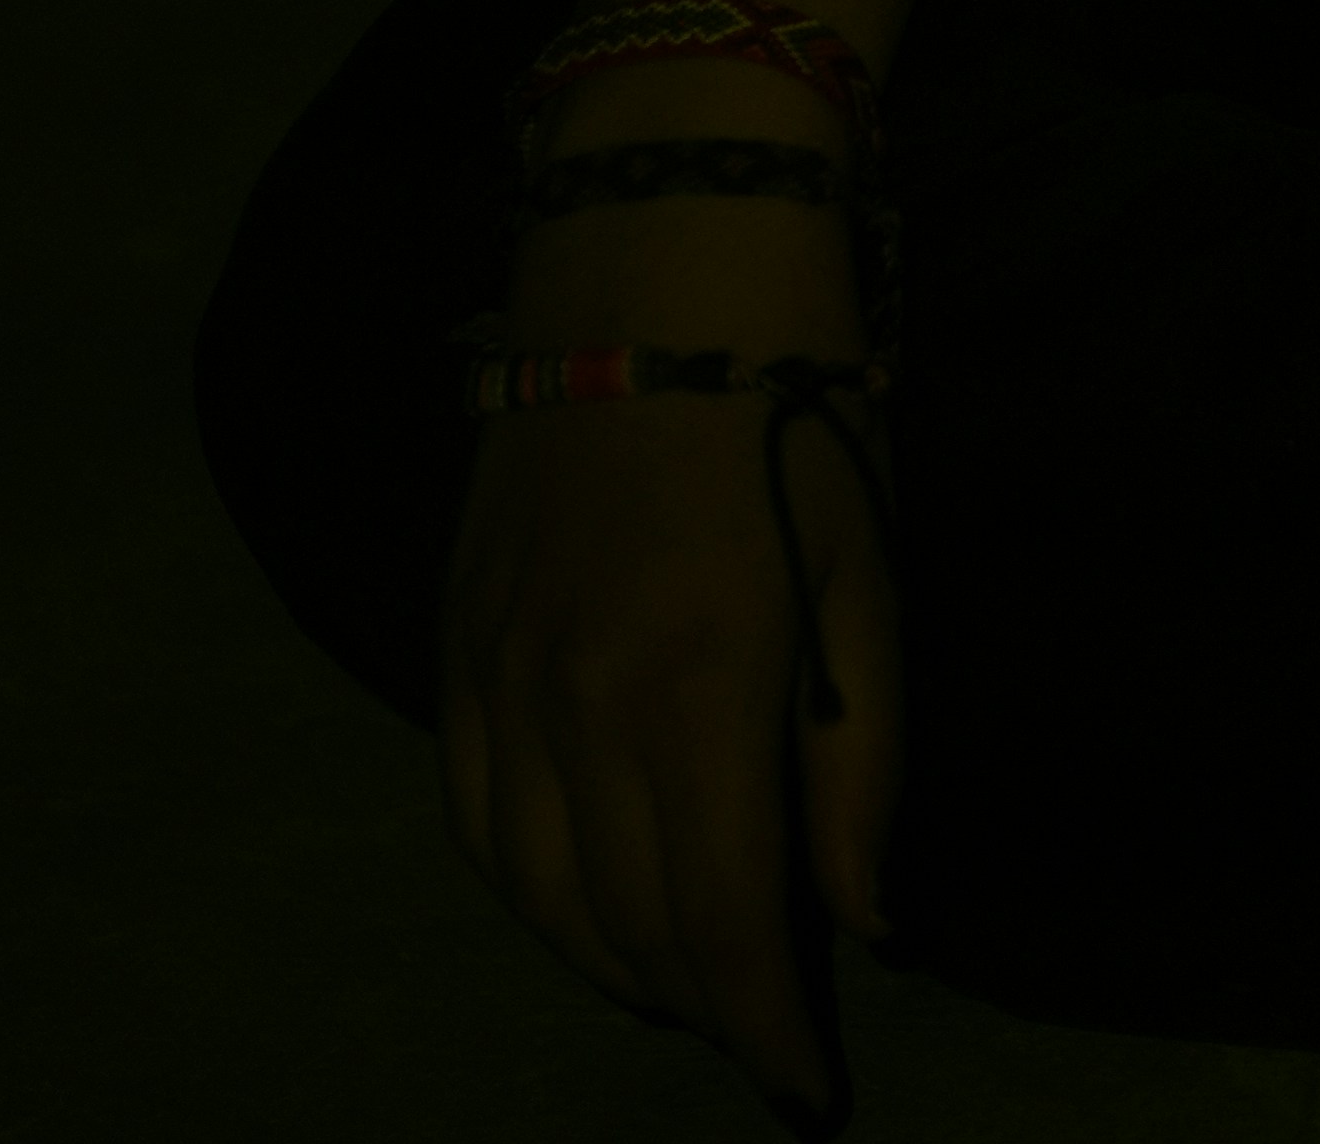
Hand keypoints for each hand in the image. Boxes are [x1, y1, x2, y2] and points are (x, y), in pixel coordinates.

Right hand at [438, 183, 897, 1125]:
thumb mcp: (868, 575)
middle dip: (701, 1005)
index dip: (763, 1031)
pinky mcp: (451, 642)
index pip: (717, 926)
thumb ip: (860, 764)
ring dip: (610, 961)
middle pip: (622, 927)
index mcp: (696, 686)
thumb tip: (856, 925)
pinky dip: (527, 888)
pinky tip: (583, 902)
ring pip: (533, 892)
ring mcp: (493, 674)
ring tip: (689, 985)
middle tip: (771, 1030)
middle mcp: (571, 701)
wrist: (652, 259)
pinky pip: (472, 819)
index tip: (809, 1093)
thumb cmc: (797, 398)